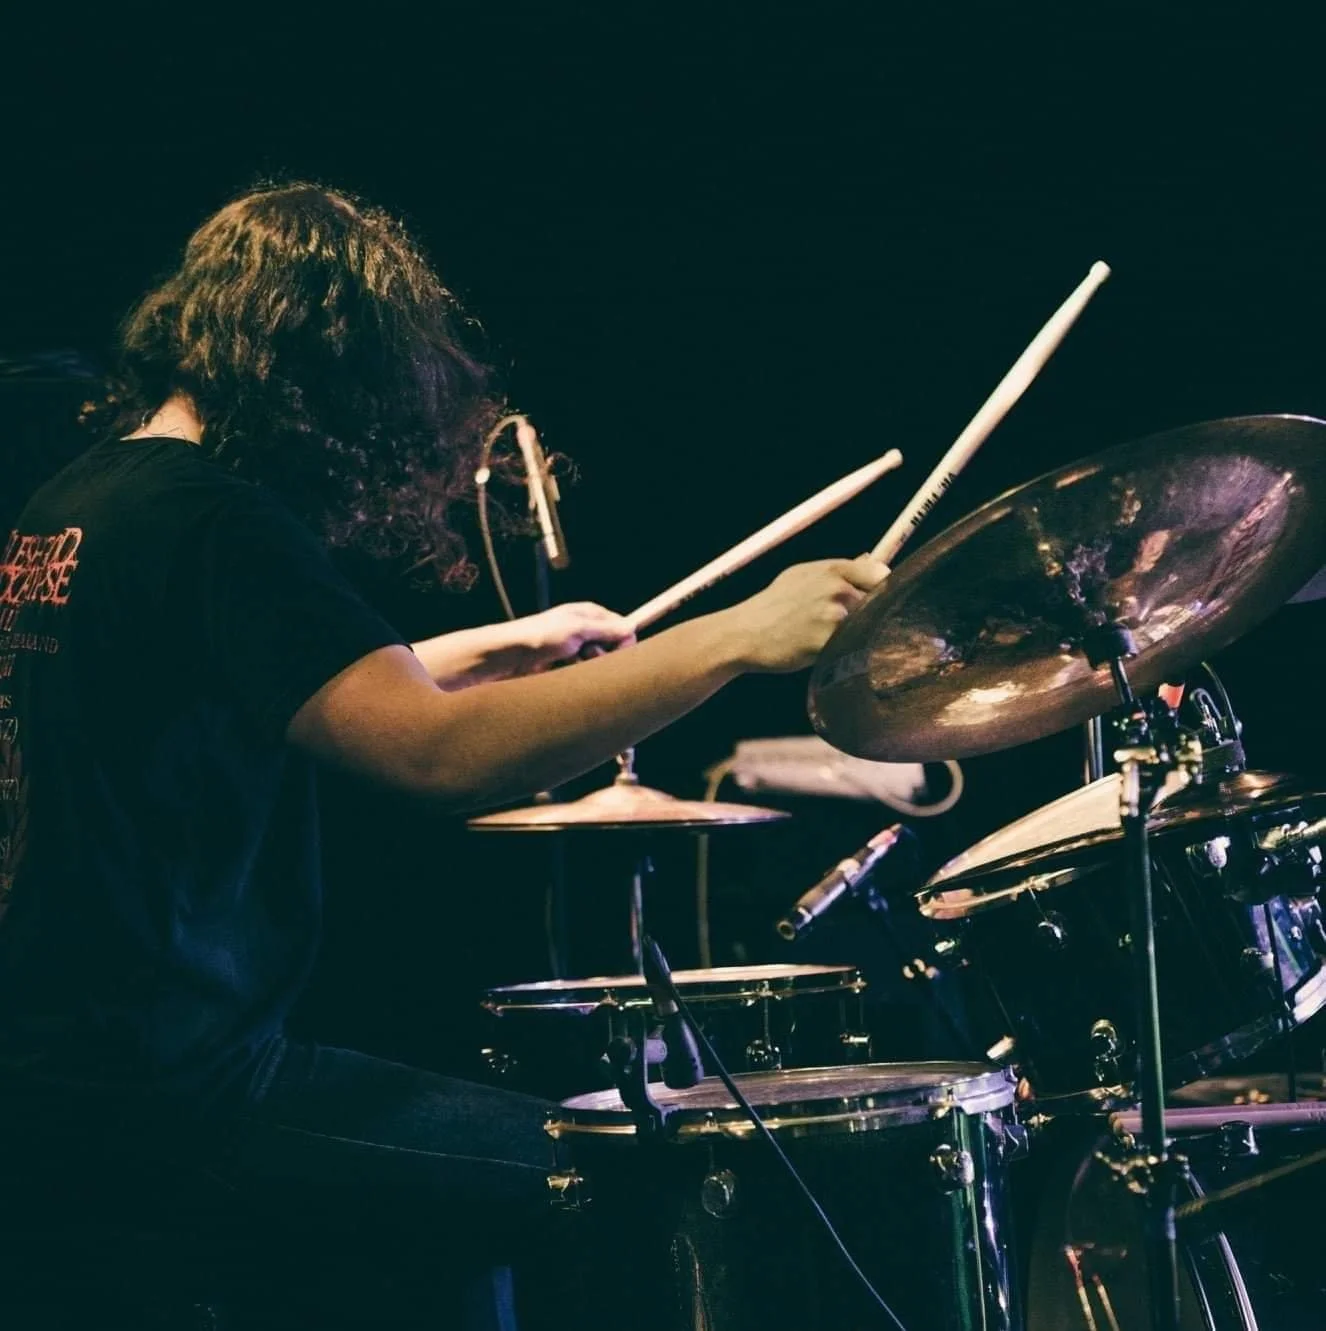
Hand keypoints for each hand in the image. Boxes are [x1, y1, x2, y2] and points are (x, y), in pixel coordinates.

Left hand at [511, 602, 636, 672]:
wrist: (510, 656)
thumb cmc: (540, 635)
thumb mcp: (576, 629)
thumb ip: (605, 629)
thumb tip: (631, 628)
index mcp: (589, 614)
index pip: (620, 626)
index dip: (623, 639)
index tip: (620, 650)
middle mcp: (585, 629)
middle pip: (611, 646)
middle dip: (603, 654)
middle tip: (586, 654)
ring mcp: (575, 647)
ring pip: (598, 662)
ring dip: (588, 665)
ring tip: (569, 662)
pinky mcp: (567, 665)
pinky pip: (584, 672)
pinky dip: (577, 673)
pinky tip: (563, 670)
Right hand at [723, 556, 888, 672]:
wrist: (745, 633)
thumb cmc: (773, 605)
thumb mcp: (801, 575)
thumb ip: (838, 569)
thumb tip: (871, 559)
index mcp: (832, 570)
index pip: (880, 574)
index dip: (882, 588)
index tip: (879, 598)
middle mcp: (837, 589)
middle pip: (877, 604)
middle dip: (868, 615)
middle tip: (847, 626)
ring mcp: (834, 616)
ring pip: (866, 627)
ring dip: (857, 635)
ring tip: (830, 639)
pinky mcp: (828, 642)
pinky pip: (852, 647)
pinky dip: (846, 652)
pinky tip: (826, 651)